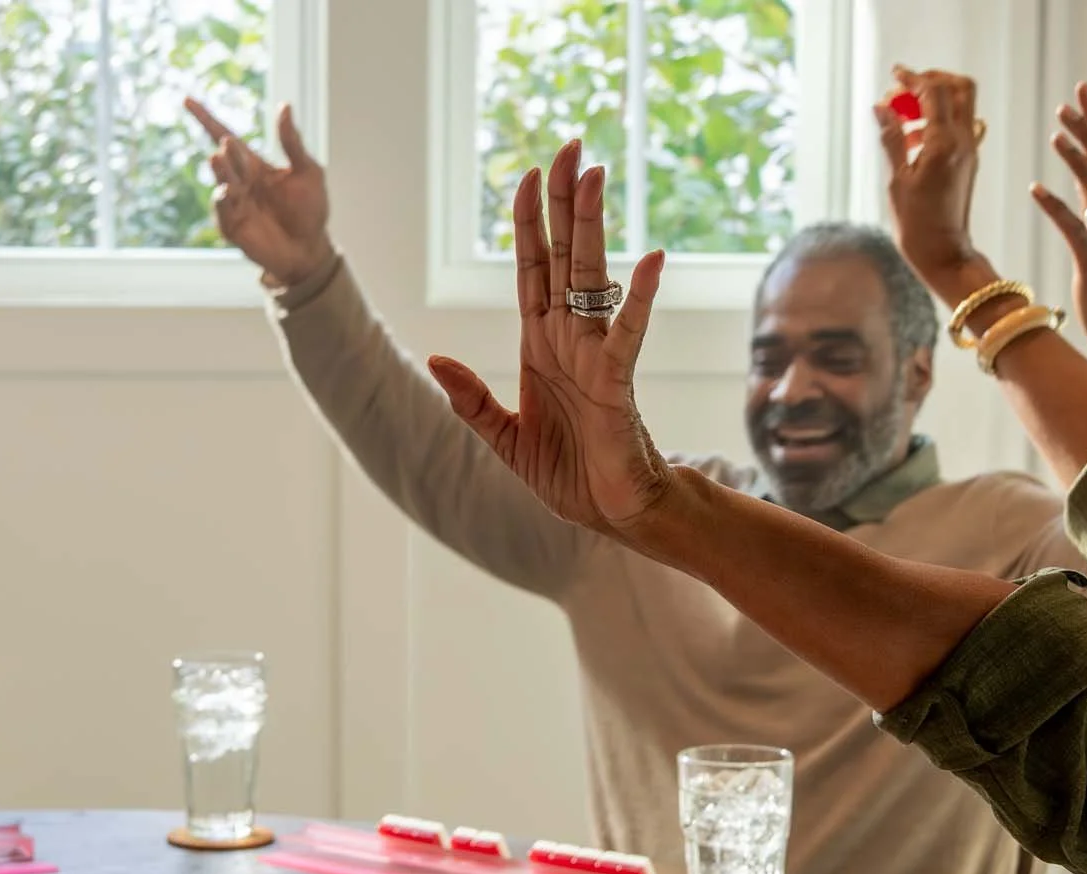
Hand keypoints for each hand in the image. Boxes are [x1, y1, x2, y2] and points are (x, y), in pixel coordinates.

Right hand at [185, 98, 332, 286]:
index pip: (225, 136)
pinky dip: (222, 200)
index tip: (187, 99)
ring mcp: (234, 204)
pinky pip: (222, 211)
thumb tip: (284, 106)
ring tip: (219, 159)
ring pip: (222, 183)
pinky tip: (226, 191)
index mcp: (254, 165)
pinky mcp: (232, 226)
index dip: (206, 119)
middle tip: (228, 146)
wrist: (311, 250)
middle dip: (226, 154)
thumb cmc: (310, 210)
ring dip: (221, 172)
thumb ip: (292, 142)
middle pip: (226, 160)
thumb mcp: (308, 172)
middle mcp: (239, 181)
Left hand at [426, 141, 673, 538]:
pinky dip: (641, 296)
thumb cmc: (571, 476)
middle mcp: (569, 339)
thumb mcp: (504, 439)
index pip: (532, 270)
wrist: (616, 515)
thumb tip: (435, 358)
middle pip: (564, 256)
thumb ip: (471, 401)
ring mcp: (595, 356)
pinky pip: (628, 333)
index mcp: (540, 346)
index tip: (530, 175)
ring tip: (596, 177)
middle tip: (572, 146)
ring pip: (591, 278)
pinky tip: (651, 258)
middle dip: (564, 202)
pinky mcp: (617, 384)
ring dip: (591, 227)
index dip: (529, 223)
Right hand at [875, 67, 985, 303]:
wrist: (945, 255)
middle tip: (904, 93)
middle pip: (959, 87)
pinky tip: (912, 141)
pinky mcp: (968, 162)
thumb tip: (882, 107)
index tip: (894, 76)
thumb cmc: (918, 224)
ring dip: (933, 102)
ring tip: (902, 121)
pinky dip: (937, 121)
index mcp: (944, 144)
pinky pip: (958, 127)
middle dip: (931, 82)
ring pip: (961, 105)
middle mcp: (963, 142)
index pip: (934, 91)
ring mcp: (970, 151)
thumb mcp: (897, 179)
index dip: (912, 78)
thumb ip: (892, 138)